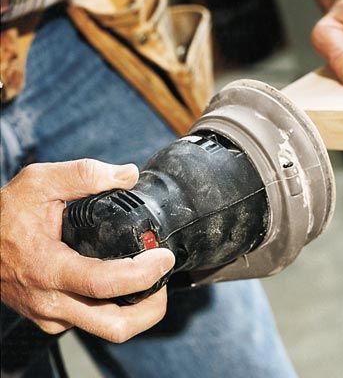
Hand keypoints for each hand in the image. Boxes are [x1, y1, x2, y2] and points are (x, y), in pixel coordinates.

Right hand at [0, 159, 174, 342]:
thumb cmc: (5, 214)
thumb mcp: (40, 182)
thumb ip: (85, 174)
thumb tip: (128, 174)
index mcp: (48, 268)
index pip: (105, 284)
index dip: (143, 274)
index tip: (164, 258)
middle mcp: (51, 301)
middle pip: (115, 326)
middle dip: (150, 308)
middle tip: (163, 278)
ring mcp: (51, 315)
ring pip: (107, 329)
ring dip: (138, 311)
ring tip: (151, 281)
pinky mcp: (52, 318)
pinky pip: (92, 322)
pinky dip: (117, 308)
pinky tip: (124, 284)